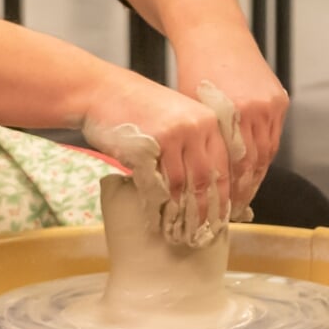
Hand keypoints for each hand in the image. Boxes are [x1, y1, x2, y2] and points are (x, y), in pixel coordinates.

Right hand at [81, 69, 232, 230]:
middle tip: (203, 237)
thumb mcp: (177, 119)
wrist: (102, 92)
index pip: (226, 167)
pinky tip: (159, 224)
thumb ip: (196, 145)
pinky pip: (157, 187)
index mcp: (209, 120)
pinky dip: (159, 210)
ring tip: (182, 237)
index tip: (222, 221)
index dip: (226, 198)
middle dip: (206, 214)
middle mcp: (195, 126)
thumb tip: (210, 187)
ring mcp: (172, 135)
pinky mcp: (148, 146)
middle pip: (207, 181)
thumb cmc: (139, 108)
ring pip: (183, 187)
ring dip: (183, 217)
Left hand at [176, 28, 286, 215]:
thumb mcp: (191, 110)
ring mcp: (271, 103)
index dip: (230, 190)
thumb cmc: (194, 73)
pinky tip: (254, 170)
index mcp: (232, 112)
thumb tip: (193, 181)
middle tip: (233, 210)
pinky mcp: (280, 99)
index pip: (236, 165)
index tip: (221, 209)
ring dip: (256, 176)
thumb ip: (199, 143)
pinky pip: (274, 135)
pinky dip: (264, 154)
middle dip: (245, 190)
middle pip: (256, 162)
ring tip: (244, 196)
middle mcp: (256, 108)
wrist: (215, 37)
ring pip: (268, 151)